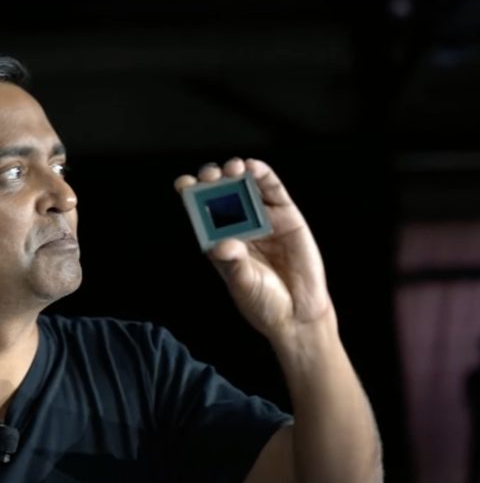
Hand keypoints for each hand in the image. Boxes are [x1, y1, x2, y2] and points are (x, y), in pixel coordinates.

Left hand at [174, 158, 332, 341]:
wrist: (299, 314)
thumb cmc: (265, 302)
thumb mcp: (244, 285)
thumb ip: (234, 265)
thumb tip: (222, 245)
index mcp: (220, 241)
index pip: (201, 212)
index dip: (192, 195)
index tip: (183, 185)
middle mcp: (239, 226)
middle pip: (221, 194)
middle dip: (213, 180)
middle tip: (210, 176)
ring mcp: (263, 219)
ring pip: (246, 187)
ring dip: (237, 172)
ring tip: (232, 169)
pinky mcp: (286, 216)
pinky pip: (273, 190)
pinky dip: (263, 175)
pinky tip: (253, 168)